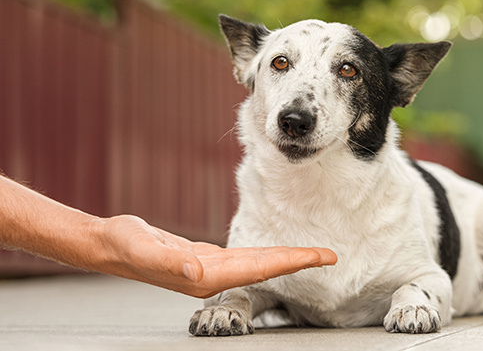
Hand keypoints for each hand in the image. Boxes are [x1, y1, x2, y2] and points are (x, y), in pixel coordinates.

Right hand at [98, 215, 336, 297]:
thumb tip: (198, 273)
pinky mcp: (206, 260)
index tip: (321, 257)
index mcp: (207, 276)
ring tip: (311, 253)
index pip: (261, 269)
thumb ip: (169, 262)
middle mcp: (214, 276)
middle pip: (267, 267)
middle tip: (331, 255)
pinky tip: (273, 253)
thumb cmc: (124, 245)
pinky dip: (264, 254)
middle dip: (300, 261)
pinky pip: (244, 258)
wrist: (110, 246)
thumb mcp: (142, 248)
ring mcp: (211, 270)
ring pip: (258, 263)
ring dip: (285, 258)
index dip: (293, 262)